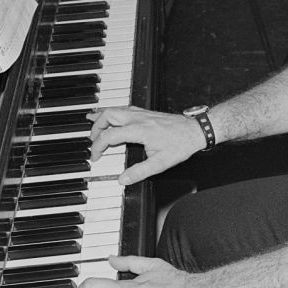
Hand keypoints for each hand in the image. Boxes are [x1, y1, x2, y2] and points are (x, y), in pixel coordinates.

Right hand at [90, 106, 205, 184]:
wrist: (196, 130)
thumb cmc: (181, 144)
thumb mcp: (160, 163)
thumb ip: (139, 172)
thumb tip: (123, 180)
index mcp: (139, 130)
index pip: (109, 136)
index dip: (98, 147)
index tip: (96, 157)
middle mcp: (139, 118)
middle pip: (108, 115)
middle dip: (96, 127)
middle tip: (91, 139)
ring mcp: (143, 113)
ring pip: (116, 109)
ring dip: (102, 116)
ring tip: (91, 119)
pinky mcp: (147, 112)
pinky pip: (125, 108)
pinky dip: (113, 112)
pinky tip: (113, 115)